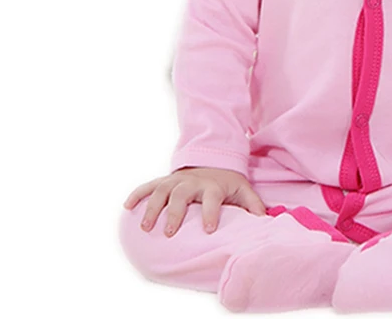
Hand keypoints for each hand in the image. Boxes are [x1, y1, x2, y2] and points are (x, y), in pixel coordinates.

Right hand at [123, 167, 266, 236]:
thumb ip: (253, 205)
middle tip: (169, 232)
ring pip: (161, 191)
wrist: (211, 158)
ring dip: (152, 207)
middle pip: (181, 194)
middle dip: (175, 213)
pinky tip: (127, 207)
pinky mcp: (164, 180)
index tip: (208, 229)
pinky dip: (136, 194)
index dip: (211, 213)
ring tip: (145, 226)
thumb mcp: (243, 189)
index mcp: (213, 186)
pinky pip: (147, 186)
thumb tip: (265, 221)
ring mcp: (176, 180)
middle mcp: (192, 182)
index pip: (212, 199)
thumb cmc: (227, 181)